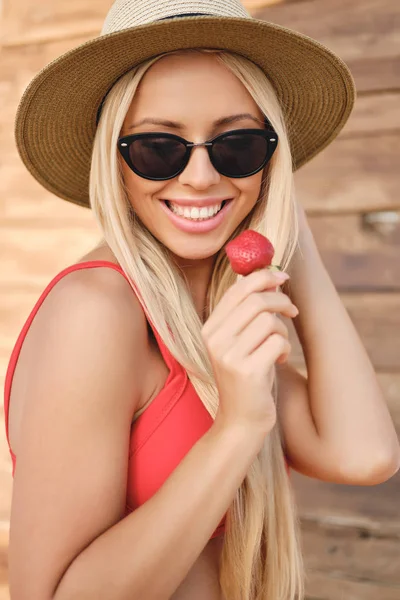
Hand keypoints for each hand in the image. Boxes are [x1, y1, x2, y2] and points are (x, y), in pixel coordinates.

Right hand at [201, 268, 298, 432]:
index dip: (263, 277)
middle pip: (256, 301)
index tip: (282, 277)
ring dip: (283, 331)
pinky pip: (278, 342)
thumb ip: (247, 313)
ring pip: (269, 321)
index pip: (237, 290)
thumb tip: (270, 278)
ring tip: (279, 346)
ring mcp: (229, 356)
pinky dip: (285, 348)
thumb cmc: (246, 377)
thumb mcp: (239, 342)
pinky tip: (279, 360)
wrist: (240, 421)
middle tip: (292, 311)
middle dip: (281, 301)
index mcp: (209, 329)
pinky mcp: (247, 371)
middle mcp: (215, 340)